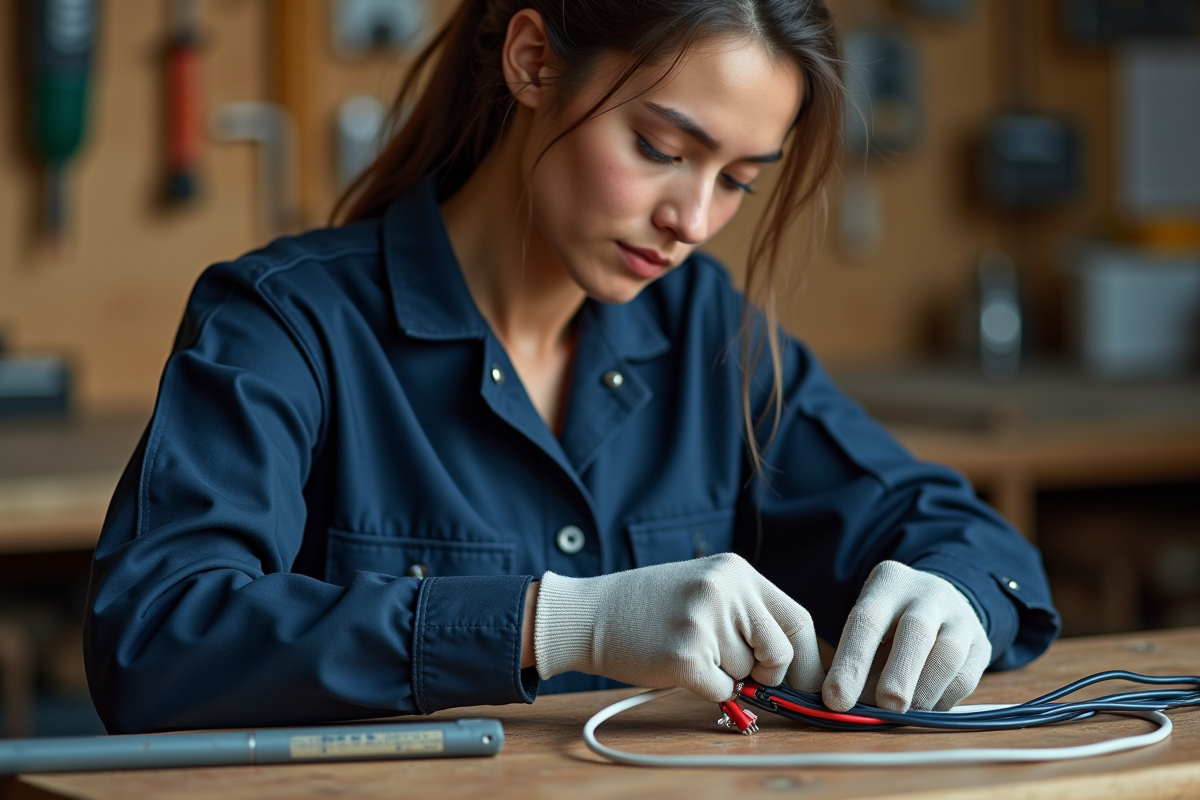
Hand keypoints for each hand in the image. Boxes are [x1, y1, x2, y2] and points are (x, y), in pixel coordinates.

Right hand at [534, 553, 823, 701]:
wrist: (588, 614)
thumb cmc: (647, 608)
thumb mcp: (704, 589)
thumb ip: (747, 614)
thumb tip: (792, 665)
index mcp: (735, 571)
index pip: (797, 619)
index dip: (805, 658)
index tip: (804, 682)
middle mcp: (725, 590)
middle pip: (780, 653)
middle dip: (765, 674)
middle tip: (733, 668)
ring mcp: (705, 622)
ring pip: (748, 676)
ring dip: (725, 676)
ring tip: (688, 649)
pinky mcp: (685, 656)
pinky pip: (722, 692)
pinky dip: (705, 690)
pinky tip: (677, 665)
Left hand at [823, 561, 990, 712]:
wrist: (938, 605)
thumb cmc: (888, 625)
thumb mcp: (866, 624)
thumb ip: (854, 659)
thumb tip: (842, 706)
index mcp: (889, 582)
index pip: (868, 619)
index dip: (851, 661)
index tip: (836, 699)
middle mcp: (928, 593)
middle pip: (916, 631)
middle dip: (899, 674)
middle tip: (884, 707)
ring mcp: (960, 616)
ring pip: (947, 655)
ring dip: (924, 691)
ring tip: (902, 714)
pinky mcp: (981, 644)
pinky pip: (965, 677)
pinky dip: (942, 699)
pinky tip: (923, 709)